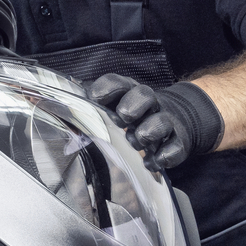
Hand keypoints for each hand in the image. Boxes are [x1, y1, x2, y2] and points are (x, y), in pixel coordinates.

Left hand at [87, 74, 224, 171]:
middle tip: (123, 117)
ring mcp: (166, 122)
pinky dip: (164, 156)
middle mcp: (150, 104)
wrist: (177, 119)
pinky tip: (151, 162)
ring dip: (148, 131)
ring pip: (161, 121)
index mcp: (130, 92)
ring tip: (137, 140)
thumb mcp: (117, 105)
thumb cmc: (137, 113)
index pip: (118, 83)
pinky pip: (176, 148)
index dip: (106, 88)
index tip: (95, 97)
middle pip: (144, 95)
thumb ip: (95, 105)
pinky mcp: (179, 142)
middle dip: (132, 105)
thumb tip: (66, 102)